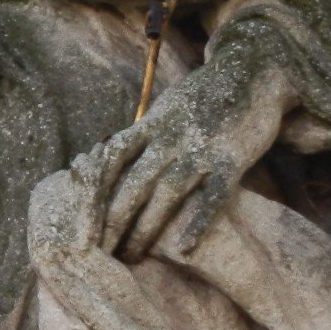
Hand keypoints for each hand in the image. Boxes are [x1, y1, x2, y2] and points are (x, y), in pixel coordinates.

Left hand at [65, 20, 296, 261]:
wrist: (251, 72)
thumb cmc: (202, 98)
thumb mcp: (164, 110)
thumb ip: (141, 137)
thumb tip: (106, 161)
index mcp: (150, 125)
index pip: (109, 162)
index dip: (92, 192)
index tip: (79, 219)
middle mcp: (170, 137)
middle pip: (133, 183)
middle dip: (112, 220)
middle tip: (97, 251)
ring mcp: (200, 148)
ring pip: (166, 193)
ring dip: (146, 227)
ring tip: (131, 256)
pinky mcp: (232, 160)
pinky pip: (213, 197)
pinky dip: (197, 222)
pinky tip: (183, 248)